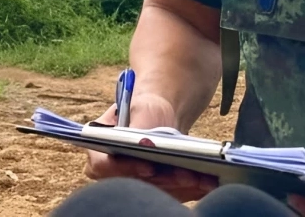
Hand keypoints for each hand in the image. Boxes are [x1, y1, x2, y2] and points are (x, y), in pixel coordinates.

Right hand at [83, 98, 218, 203]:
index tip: (151, 167)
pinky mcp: (152, 191)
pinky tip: (206, 183)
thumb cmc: (145, 109)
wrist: (158, 117)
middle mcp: (111, 171)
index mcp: (99, 147)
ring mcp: (132, 183)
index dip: (125, 169)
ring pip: (154, 192)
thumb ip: (136, 126)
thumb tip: (141, 143)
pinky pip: (169, 195)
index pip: (103, 165)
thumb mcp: (140, 110)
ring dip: (181, 188)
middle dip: (163, 181)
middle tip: (187, 175)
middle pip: (133, 183)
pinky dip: (188, 190)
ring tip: (204, 178)